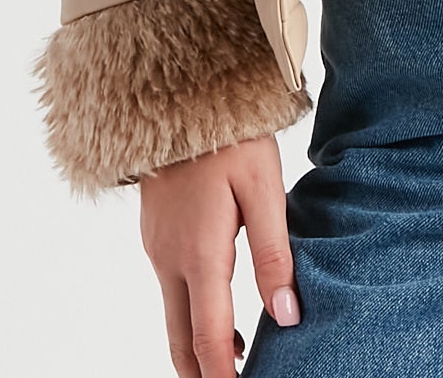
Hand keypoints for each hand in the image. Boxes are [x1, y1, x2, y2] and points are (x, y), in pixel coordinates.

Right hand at [138, 134, 299, 376]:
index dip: (224, 377)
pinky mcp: (154, 235)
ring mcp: (156, 248)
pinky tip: (219, 305)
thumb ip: (275, 256)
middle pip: (181, 341)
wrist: (178, 94)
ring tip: (236, 357)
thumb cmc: (231, 136)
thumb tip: (287, 316)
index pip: (209, 340)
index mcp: (201, 255)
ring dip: (198, 344)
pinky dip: (191, 312)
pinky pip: (170, 288)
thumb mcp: (265, 190)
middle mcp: (170, 260)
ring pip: (173, 316)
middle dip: (202, 373)